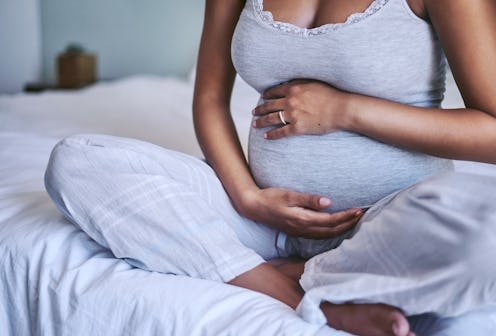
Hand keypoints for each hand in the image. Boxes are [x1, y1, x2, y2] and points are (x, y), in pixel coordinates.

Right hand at [240, 187, 363, 238]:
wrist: (253, 207)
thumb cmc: (270, 198)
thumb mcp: (288, 195)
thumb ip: (308, 199)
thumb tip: (328, 202)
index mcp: (302, 219)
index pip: (330, 221)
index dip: (346, 217)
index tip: (359, 210)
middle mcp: (302, 228)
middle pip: (331, 230)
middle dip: (348, 224)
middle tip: (362, 216)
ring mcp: (299, 232)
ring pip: (326, 235)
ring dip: (341, 229)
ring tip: (353, 221)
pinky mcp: (297, 231)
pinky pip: (319, 235)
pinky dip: (331, 232)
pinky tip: (335, 227)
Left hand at [252, 79, 349, 139]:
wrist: (342, 109)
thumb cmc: (332, 95)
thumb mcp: (314, 83)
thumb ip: (300, 83)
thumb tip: (289, 84)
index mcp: (294, 89)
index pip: (275, 91)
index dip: (266, 95)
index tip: (262, 97)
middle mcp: (290, 101)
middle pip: (269, 105)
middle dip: (259, 109)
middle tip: (254, 112)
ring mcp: (293, 115)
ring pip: (271, 118)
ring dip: (261, 121)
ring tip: (255, 124)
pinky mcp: (298, 128)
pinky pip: (281, 132)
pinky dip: (272, 135)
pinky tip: (265, 137)